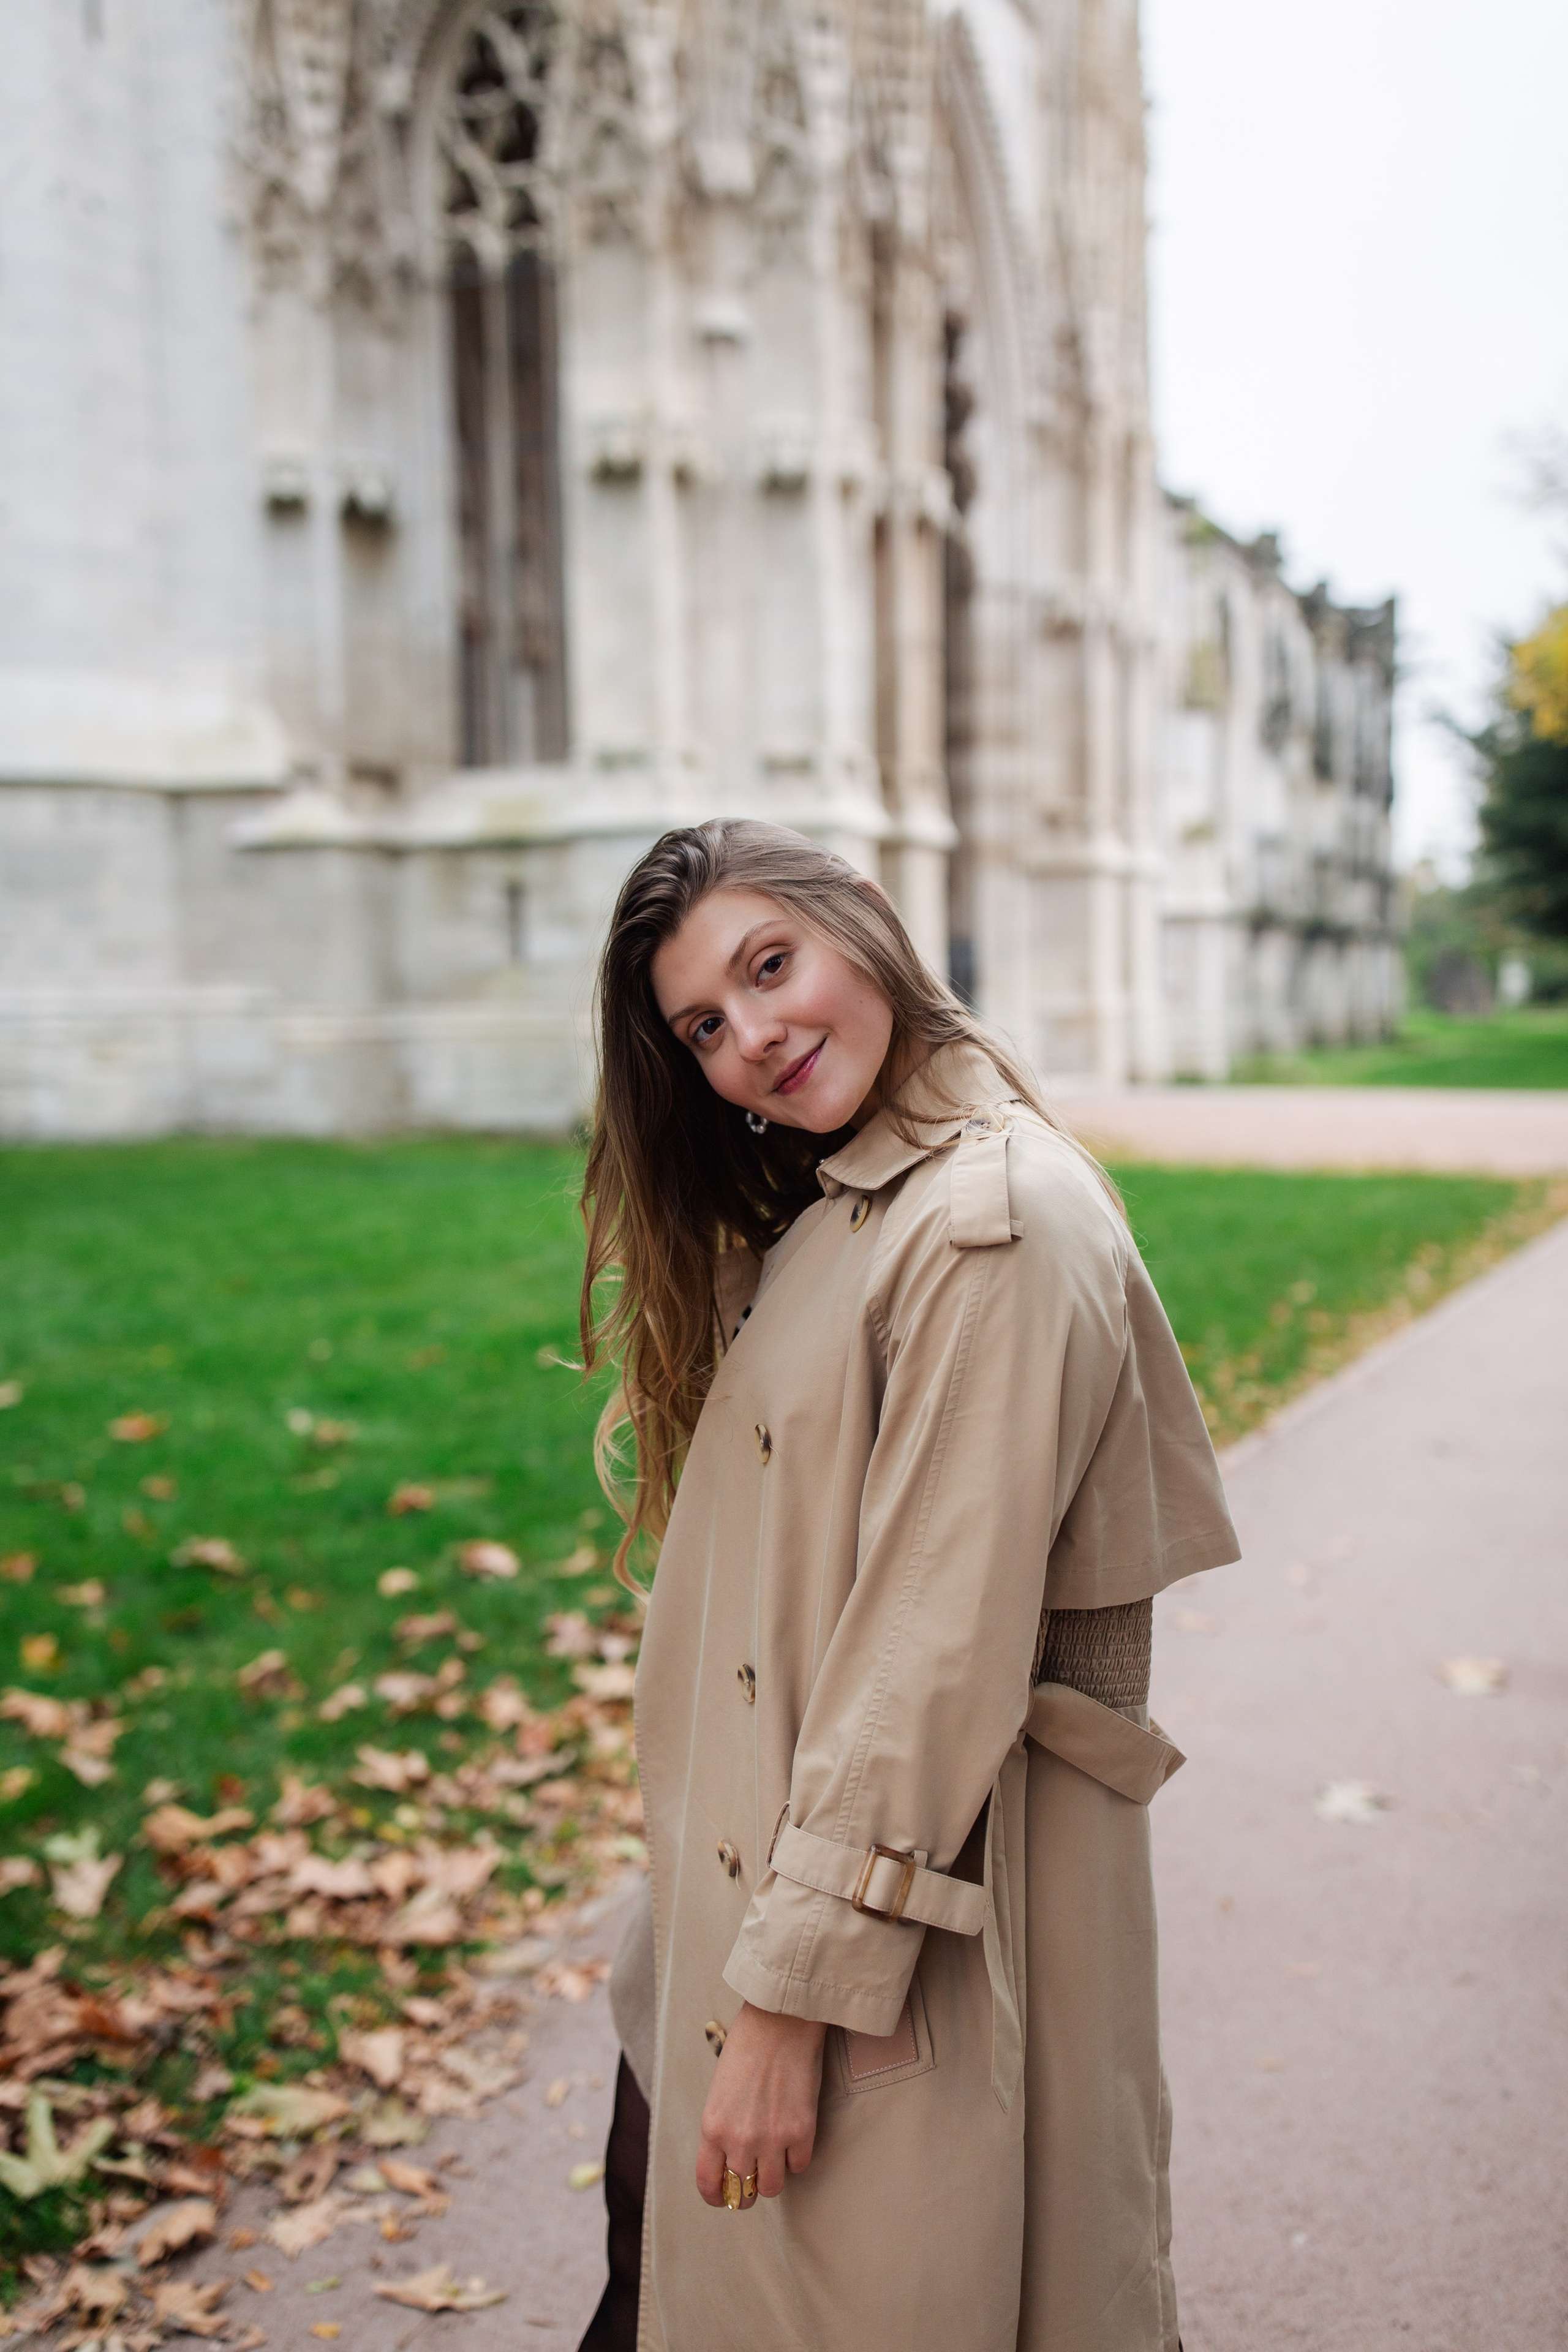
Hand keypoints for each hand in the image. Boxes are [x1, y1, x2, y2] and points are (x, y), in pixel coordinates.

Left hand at [696, 2003, 826, 2206]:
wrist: (780, 2021)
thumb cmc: (746, 2047)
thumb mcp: (720, 2091)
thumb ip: (723, 2127)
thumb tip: (732, 2158)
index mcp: (712, 2127)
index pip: (708, 2183)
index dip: (717, 2197)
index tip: (723, 2197)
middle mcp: (739, 2140)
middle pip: (742, 2192)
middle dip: (747, 2192)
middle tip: (754, 2181)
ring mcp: (772, 2138)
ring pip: (773, 2187)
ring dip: (774, 2177)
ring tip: (776, 2157)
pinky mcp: (801, 2132)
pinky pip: (799, 2165)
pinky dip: (797, 2156)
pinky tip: (795, 2135)